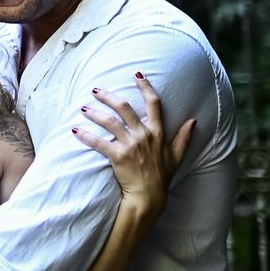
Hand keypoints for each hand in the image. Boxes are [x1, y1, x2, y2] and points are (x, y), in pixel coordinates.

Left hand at [75, 71, 194, 223]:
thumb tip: (193, 121)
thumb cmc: (162, 176)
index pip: (153, 104)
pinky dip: (85, 136)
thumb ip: (184, 137)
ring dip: (94, 113)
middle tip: (95, 90)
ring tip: (83, 108)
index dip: (145, 86)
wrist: (149, 197)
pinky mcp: (118, 157)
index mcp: (157, 133)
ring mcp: (131, 146)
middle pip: (125, 108)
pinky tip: (75, 130)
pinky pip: (99, 142)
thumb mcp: (177, 155)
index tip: (137, 73)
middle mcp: (144, 136)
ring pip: (109, 122)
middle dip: (108, 96)